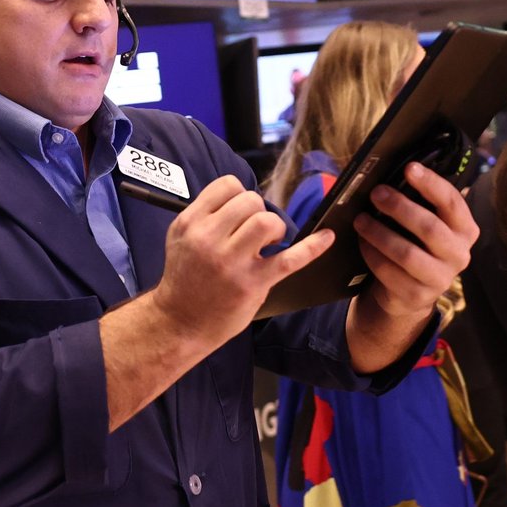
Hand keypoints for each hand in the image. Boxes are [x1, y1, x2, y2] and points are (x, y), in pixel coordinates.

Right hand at [148, 175, 334, 347]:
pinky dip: (313, 246)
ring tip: (269, 243)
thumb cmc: (185, 279)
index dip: (240, 195)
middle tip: (255, 233)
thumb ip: (205, 216)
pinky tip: (325, 238)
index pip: (227, 185)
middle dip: (259, 212)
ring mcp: (231, 262)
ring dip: (274, 228)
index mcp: (190, 223)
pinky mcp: (252, 283)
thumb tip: (242, 199)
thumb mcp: (180, 239)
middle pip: (250, 201)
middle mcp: (208, 238)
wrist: (180, 321)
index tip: (241, 212)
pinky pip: (290, 258)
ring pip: (266, 221)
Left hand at [353, 162, 478, 318]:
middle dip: (400, 207)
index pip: (452, 202)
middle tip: (376, 193)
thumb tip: (390, 174)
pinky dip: (372, 255)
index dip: (431, 183)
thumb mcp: (422, 225)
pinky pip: (390, 272)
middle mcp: (459, 254)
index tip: (410, 168)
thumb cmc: (415, 246)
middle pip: (429, 228)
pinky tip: (362, 243)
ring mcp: (441, 278)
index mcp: (464, 230)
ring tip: (360, 220)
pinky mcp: (418, 296)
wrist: (408, 292)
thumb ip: (418, 204)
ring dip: (379, 233)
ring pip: (407, 253)